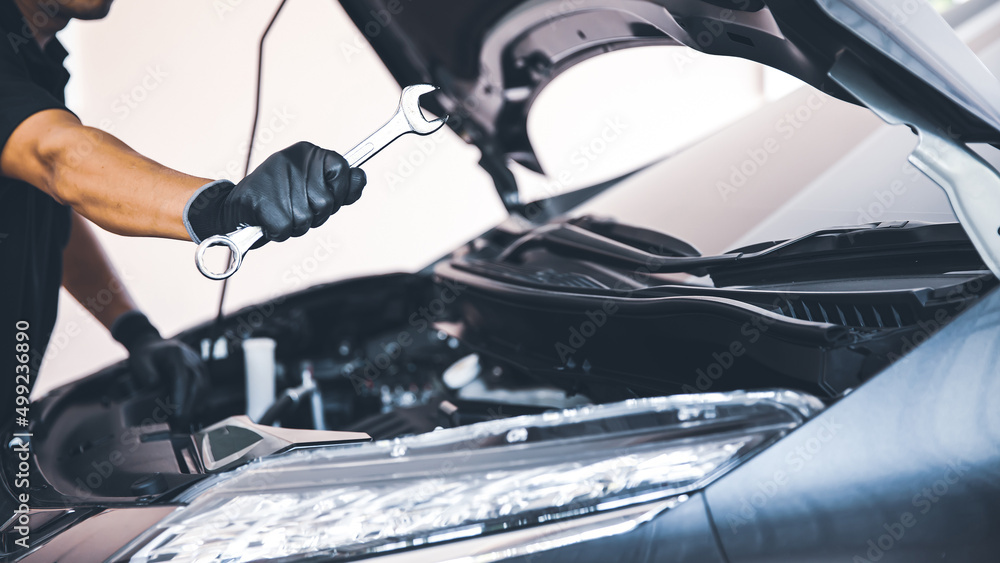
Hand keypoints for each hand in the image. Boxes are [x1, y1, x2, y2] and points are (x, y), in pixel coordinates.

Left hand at [111, 310, 207, 426]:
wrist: (155, 347)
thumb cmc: (147, 355)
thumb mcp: (140, 360)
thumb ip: (145, 371)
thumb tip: (153, 385)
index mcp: (178, 355)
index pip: (183, 377)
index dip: (182, 397)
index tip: (177, 414)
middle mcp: (193, 360)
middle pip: (197, 385)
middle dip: (190, 406)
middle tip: (179, 424)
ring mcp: (200, 367)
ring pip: (204, 389)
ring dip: (195, 406)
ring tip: (182, 422)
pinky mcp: (202, 374)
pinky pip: (204, 391)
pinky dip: (198, 403)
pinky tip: (188, 414)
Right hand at [183, 141, 366, 242]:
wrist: (234, 208)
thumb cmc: (278, 198)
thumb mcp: (312, 186)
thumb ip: (339, 185)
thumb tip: (360, 176)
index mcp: (308, 152)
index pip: (344, 170)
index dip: (339, 193)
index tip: (325, 196)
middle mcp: (293, 159)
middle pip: (327, 203)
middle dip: (316, 215)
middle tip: (296, 206)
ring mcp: (276, 178)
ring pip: (307, 219)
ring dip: (296, 225)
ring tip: (281, 212)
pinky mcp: (262, 201)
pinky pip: (286, 229)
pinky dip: (278, 232)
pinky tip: (268, 220)